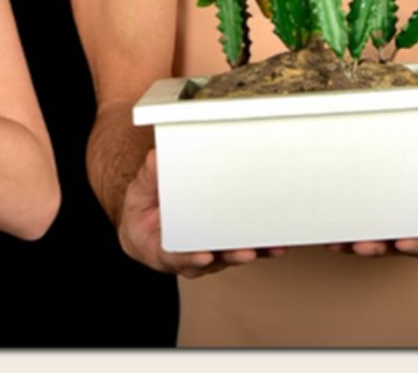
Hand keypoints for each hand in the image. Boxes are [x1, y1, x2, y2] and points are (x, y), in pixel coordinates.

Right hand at [118, 149, 285, 278]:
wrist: (148, 229)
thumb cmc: (143, 213)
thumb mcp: (139, 196)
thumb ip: (149, 180)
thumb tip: (156, 158)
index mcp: (164, 249)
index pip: (176, 257)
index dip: (191, 258)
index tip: (204, 256)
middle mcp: (190, 257)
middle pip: (212, 260)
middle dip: (230, 255)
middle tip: (246, 251)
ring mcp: (210, 254)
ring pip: (232, 256)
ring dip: (254, 252)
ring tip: (272, 247)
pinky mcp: (225, 248)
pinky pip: (245, 249)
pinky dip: (263, 247)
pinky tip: (279, 244)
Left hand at [330, 173, 417, 262]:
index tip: (403, 242)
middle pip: (405, 249)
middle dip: (381, 247)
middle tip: (359, 244)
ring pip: (388, 248)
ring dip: (363, 246)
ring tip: (338, 242)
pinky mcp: (405, 238)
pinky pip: (382, 240)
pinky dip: (359, 239)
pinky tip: (338, 238)